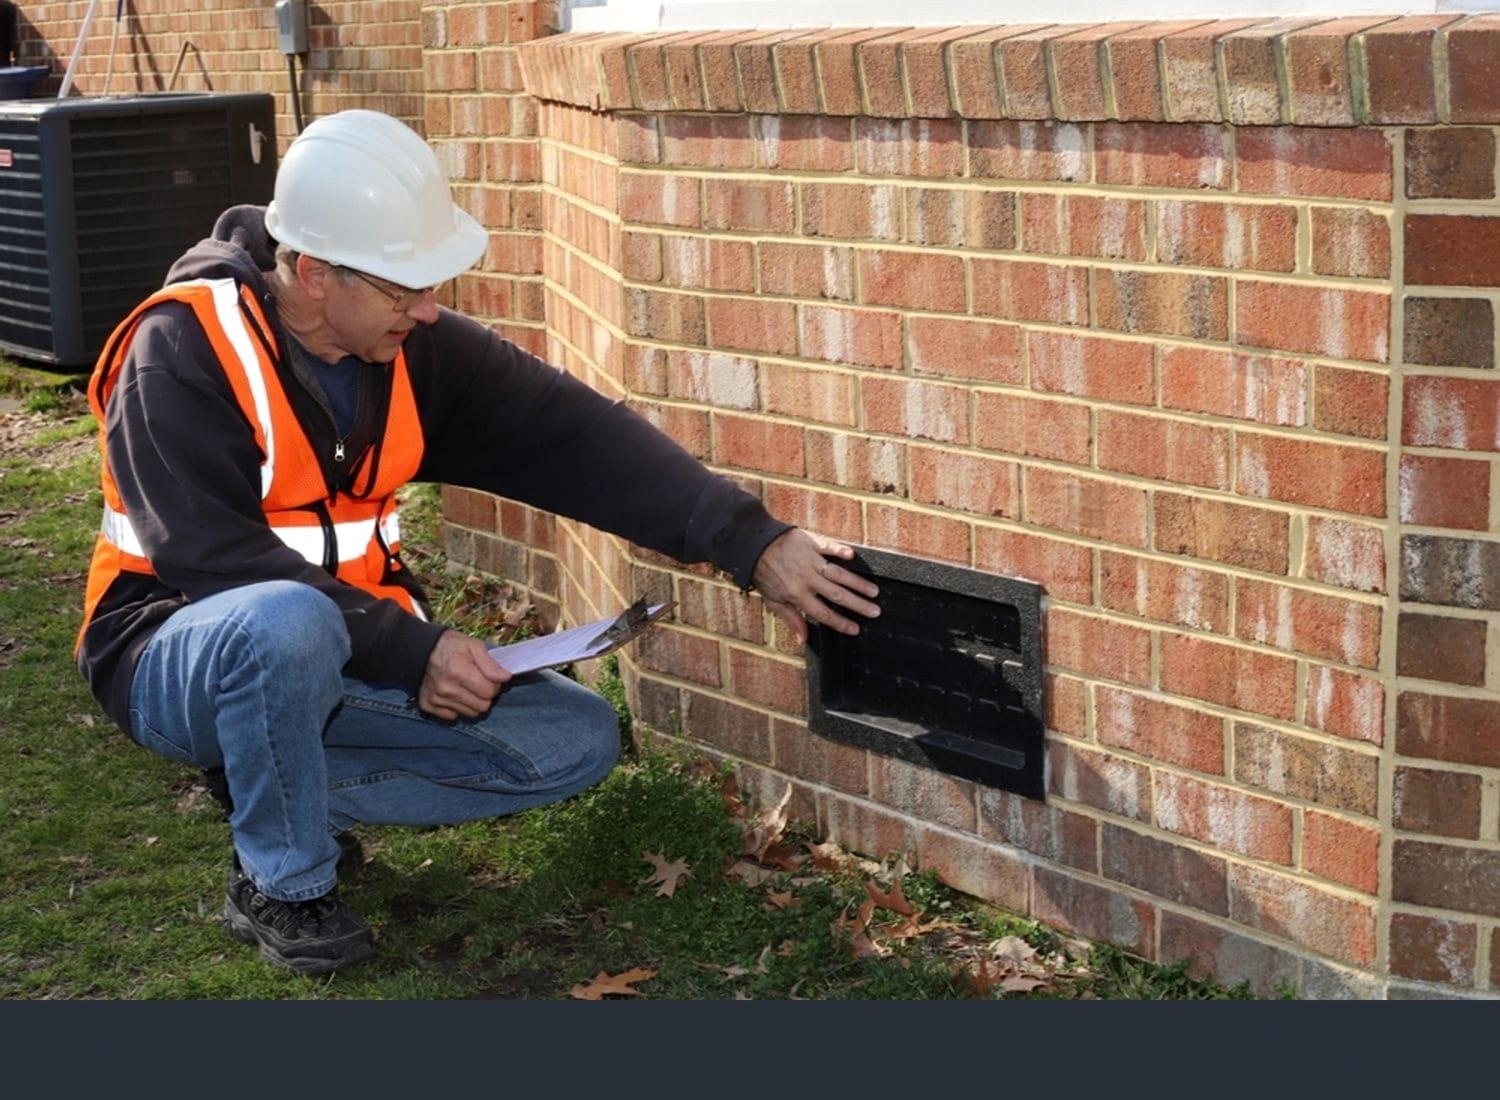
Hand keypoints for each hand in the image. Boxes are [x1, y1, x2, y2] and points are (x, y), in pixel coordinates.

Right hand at [417, 630, 511, 719]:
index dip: (494, 684)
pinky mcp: (428, 706)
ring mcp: (436, 699)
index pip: (490, 692)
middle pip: (482, 706)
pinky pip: (453, 716)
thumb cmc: (450, 646)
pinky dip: (456, 707)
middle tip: (478, 682)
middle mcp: (446, 688)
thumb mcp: (473, 645)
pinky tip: (453, 693)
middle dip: (485, 695)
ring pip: (470, 713)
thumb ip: (490, 663)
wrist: (418, 650)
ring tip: (466, 687)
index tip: (489, 677)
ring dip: (472, 702)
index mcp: (458, 671)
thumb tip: (505, 678)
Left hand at [751, 529, 879, 644]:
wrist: (754, 545)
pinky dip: (840, 550)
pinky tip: (852, 556)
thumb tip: (803, 639)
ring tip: (874, 591)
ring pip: (838, 573)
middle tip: (875, 611)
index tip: (856, 629)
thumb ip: (791, 618)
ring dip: (857, 583)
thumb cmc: (764, 575)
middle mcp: (806, 579)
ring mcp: (810, 560)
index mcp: (797, 595)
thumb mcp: (773, 601)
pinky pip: (828, 547)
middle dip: (858, 605)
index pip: (823, 613)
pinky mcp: (811, 543)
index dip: (840, 623)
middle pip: (837, 595)